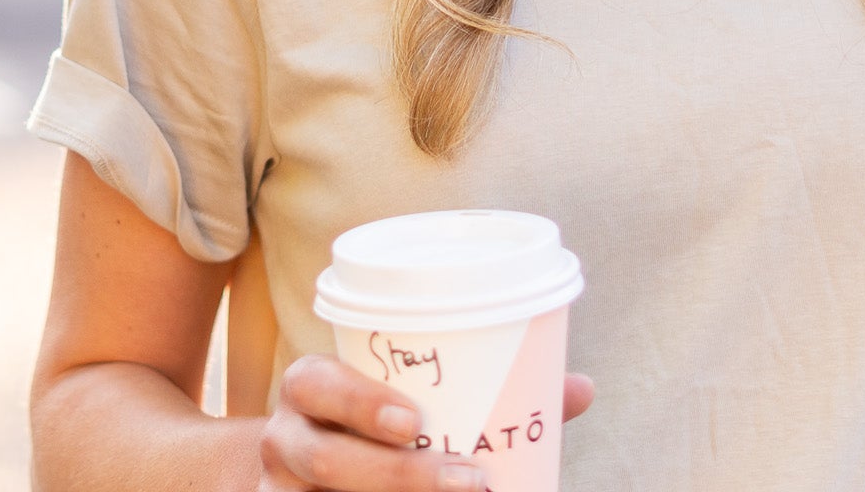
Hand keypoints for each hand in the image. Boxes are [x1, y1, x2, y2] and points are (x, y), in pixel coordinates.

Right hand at [257, 354, 594, 490]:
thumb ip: (484, 392)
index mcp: (307, 389)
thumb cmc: (377, 423)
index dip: (355, 399)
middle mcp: (284, 442)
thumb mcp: (408, 400)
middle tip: (471, 482)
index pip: (312, 382)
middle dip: (397, 476)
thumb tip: (580, 389)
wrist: (304, 476)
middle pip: (326, 460)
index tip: (413, 419)